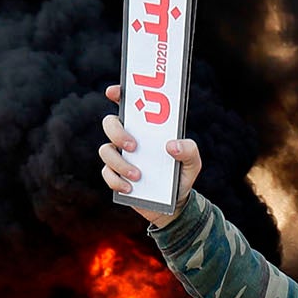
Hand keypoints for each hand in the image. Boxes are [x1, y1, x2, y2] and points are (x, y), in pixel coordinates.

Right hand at [100, 84, 200, 225]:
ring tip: (138, 176)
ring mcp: (120, 156)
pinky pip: (107, 174)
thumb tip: (171, 145)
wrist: (174, 205)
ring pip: (105, 151)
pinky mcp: (115, 176)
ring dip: (119, 162)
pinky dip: (116, 180)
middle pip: (110, 124)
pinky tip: (130, 187)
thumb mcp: (193, 162)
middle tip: (134, 145)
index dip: (118, 94)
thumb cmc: (181, 175)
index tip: (113, 91)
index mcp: (146, 128)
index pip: (128, 104)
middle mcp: (129, 138)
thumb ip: (189, 150)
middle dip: (117, 132)